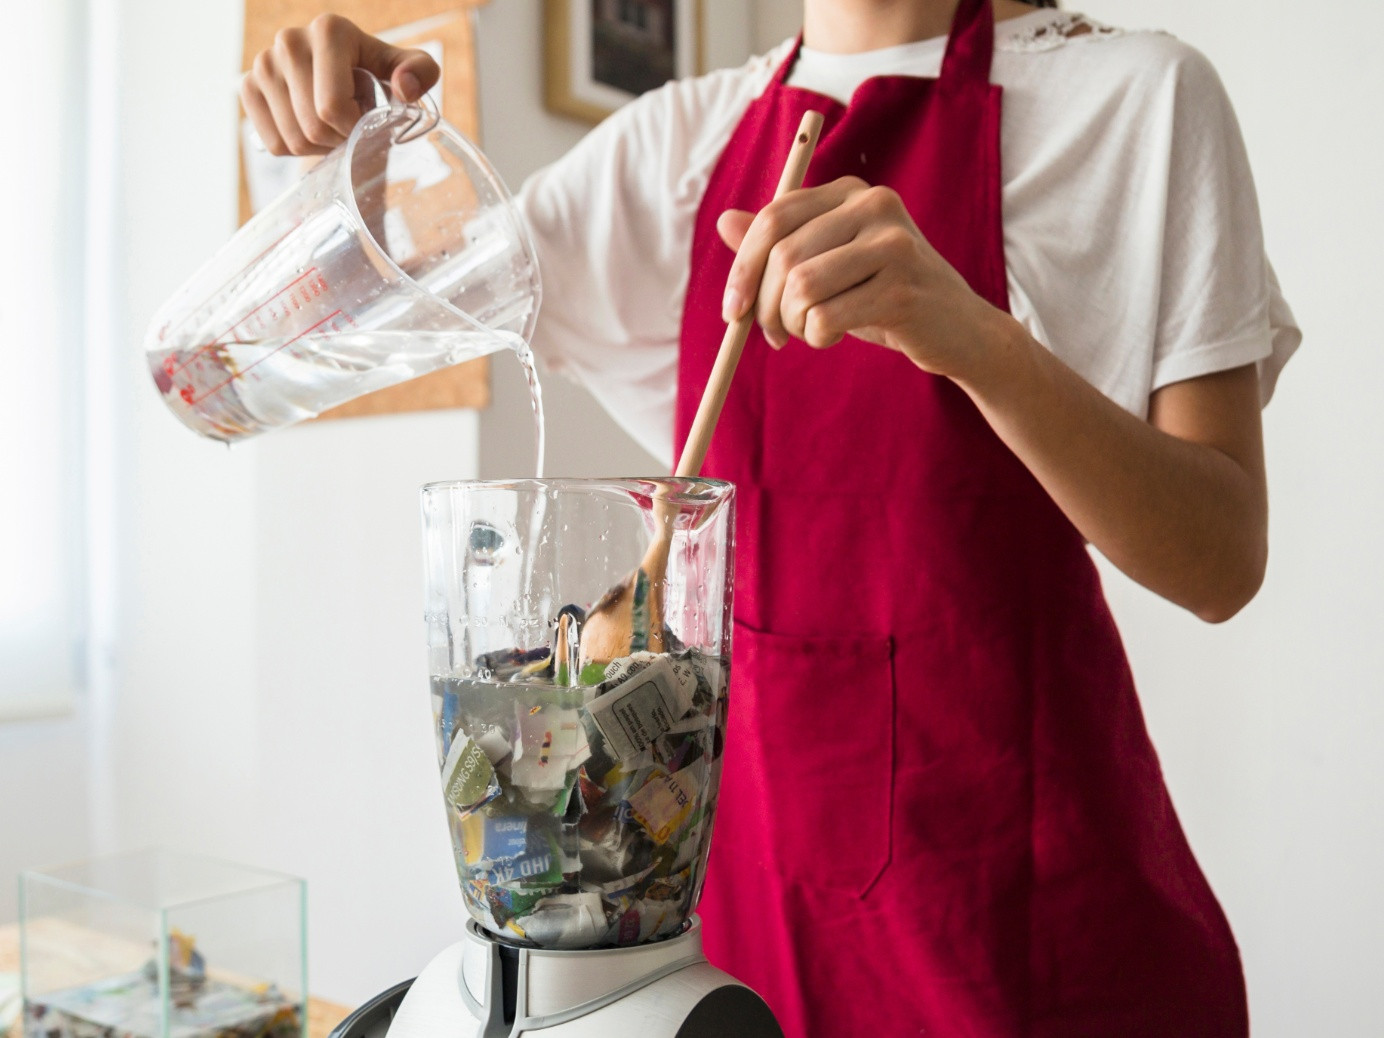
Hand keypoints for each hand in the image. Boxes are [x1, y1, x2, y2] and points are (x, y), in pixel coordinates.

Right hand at [240, 14, 439, 155]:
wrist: (346, 89)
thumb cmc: (382, 82)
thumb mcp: (412, 74)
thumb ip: (421, 72)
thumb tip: (405, 87)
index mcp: (329, 30)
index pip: (332, 106)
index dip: (352, 127)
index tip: (366, 121)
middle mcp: (289, 39)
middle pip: (312, 125)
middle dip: (337, 138)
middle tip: (349, 127)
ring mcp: (264, 62)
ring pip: (292, 138)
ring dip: (319, 146)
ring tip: (331, 125)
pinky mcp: (247, 85)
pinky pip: (273, 143)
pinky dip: (295, 148)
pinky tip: (309, 126)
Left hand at [717, 176, 1002, 378]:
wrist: (958, 331)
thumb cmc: (884, 297)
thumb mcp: (829, 266)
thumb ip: (780, 244)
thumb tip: (724, 220)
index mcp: (851, 192)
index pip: (773, 218)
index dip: (742, 268)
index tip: (732, 311)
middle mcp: (874, 205)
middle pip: (782, 256)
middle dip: (764, 306)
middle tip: (774, 335)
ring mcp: (893, 244)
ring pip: (800, 287)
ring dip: (791, 324)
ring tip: (810, 333)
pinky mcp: (902, 289)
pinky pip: (825, 318)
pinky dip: (817, 337)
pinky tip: (834, 337)